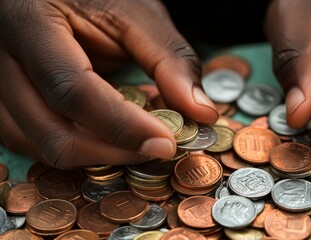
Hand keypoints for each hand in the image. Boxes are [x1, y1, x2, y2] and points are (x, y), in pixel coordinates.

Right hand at [0, 0, 217, 167]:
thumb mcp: (137, 15)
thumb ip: (170, 61)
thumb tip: (201, 114)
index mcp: (32, 25)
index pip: (72, 89)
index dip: (122, 124)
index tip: (166, 143)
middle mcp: (3, 59)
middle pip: (50, 131)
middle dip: (110, 152)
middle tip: (157, 149)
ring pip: (37, 146)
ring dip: (93, 156)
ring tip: (135, 140)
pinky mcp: (6, 102)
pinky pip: (33, 142)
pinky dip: (76, 148)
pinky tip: (107, 137)